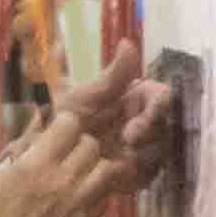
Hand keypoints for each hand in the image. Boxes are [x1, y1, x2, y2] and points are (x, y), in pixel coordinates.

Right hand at [0, 90, 152, 216]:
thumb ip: (18, 156)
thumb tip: (36, 135)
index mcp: (35, 165)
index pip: (69, 124)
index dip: (63, 124)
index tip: (56, 131)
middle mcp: (62, 182)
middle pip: (91, 145)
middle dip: (79, 144)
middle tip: (66, 152)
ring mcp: (78, 206)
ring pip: (106, 170)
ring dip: (94, 166)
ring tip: (78, 173)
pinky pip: (105, 198)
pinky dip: (97, 192)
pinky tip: (79, 196)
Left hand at [42, 64, 171, 170]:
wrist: (49, 160)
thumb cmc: (64, 122)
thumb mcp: (84, 97)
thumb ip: (112, 76)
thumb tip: (128, 42)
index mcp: (134, 100)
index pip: (161, 97)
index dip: (159, 105)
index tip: (146, 115)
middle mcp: (144, 123)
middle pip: (166, 124)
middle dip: (149, 131)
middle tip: (127, 140)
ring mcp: (143, 149)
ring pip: (162, 149)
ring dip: (144, 153)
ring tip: (118, 157)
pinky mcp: (139, 173)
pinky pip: (152, 173)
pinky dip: (140, 172)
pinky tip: (120, 172)